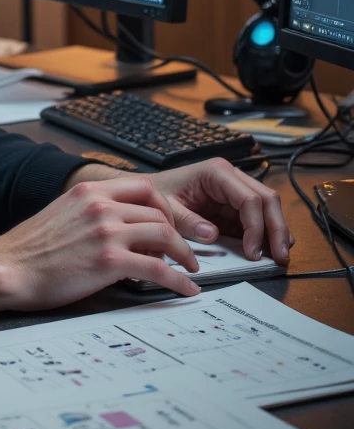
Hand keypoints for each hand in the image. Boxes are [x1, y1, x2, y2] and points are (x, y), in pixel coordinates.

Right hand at [0, 176, 200, 330]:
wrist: (8, 269)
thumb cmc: (29, 248)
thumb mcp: (62, 213)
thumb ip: (91, 212)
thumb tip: (117, 225)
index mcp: (89, 192)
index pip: (144, 187)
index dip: (165, 207)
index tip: (170, 223)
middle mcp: (101, 206)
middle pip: (159, 212)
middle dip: (179, 234)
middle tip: (184, 251)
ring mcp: (107, 232)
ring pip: (165, 236)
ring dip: (184, 255)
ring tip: (190, 269)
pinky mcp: (110, 262)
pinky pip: (158, 268)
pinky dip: (178, 279)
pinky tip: (185, 288)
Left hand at [149, 157, 292, 264]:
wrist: (147, 193)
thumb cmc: (155, 195)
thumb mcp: (166, 209)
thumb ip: (187, 221)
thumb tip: (211, 234)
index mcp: (216, 172)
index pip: (249, 198)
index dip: (256, 227)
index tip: (252, 252)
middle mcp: (231, 177)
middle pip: (267, 199)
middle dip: (277, 228)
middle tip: (281, 256)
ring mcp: (234, 190)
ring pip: (267, 208)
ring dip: (276, 232)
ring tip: (280, 256)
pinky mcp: (233, 205)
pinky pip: (256, 218)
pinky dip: (265, 234)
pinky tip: (270, 250)